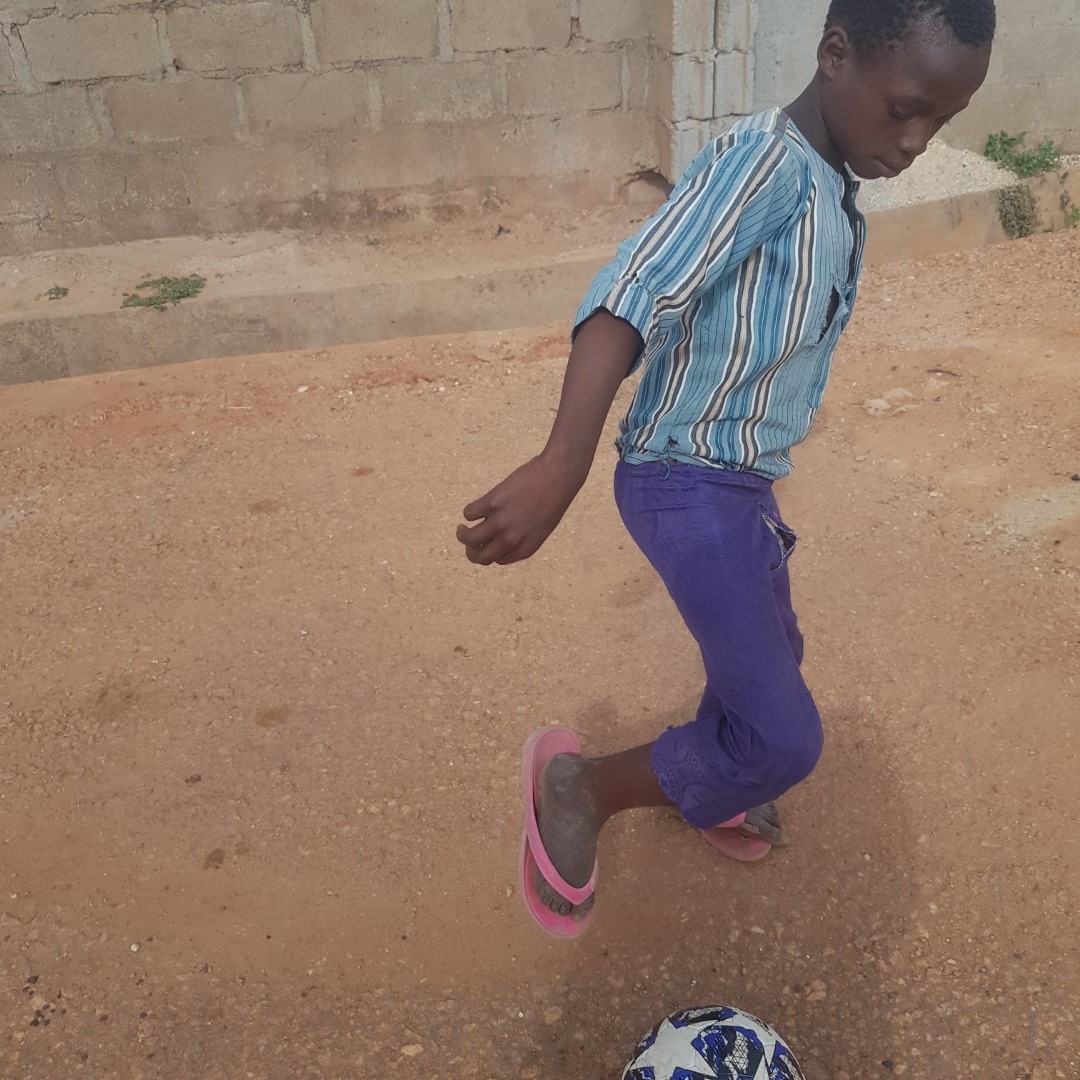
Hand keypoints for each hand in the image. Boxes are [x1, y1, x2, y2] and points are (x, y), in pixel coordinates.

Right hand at [456, 452, 584, 565]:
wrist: (557, 477)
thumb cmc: (553, 501)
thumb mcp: (540, 529)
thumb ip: (522, 538)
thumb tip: (502, 539)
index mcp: (524, 549)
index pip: (497, 560)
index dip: (489, 553)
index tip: (487, 544)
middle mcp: (510, 540)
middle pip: (480, 557)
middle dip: (470, 552)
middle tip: (468, 541)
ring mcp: (499, 522)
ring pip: (469, 538)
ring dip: (462, 534)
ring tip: (462, 527)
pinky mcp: (491, 503)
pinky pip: (469, 513)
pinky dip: (469, 512)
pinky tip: (476, 508)